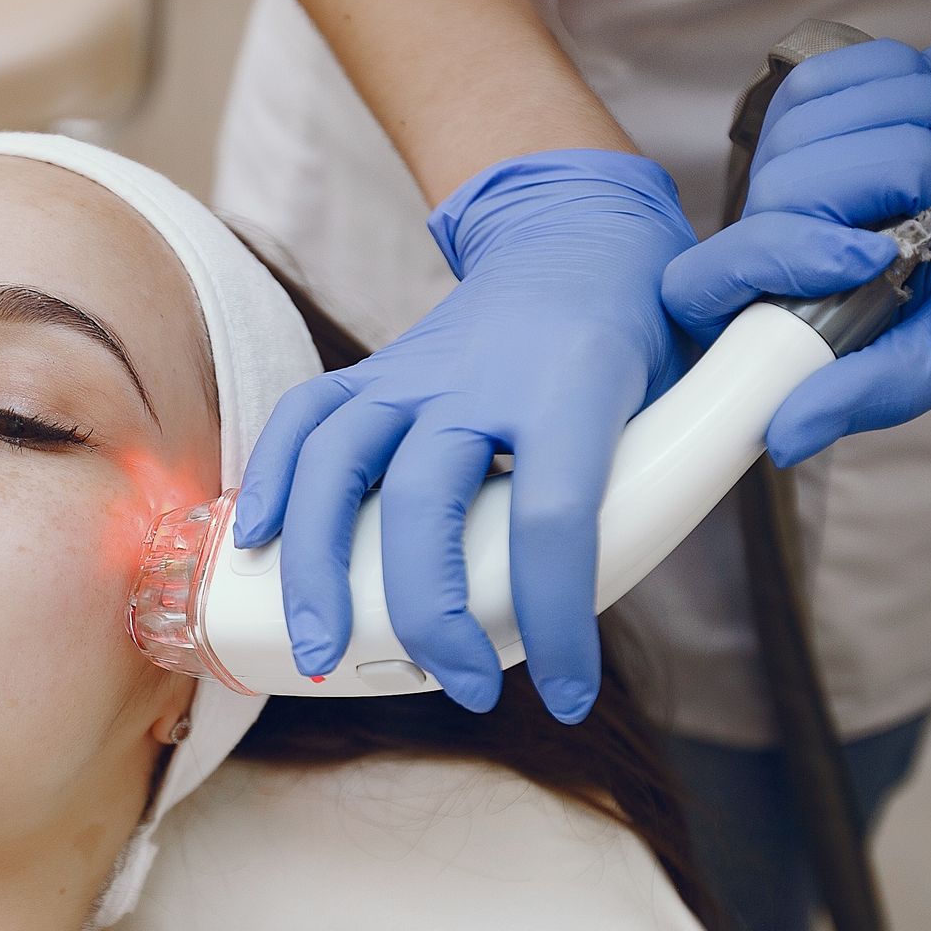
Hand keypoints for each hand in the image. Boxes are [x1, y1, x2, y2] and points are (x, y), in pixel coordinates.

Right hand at [231, 149, 693, 722]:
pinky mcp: (371, 375)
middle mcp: (478, 376)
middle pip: (424, 502)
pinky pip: (302, 421)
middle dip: (428, 614)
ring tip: (322, 650)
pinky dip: (272, 483)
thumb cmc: (629, 340)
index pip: (554, 518)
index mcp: (572, 386)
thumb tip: (599, 620)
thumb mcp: (671, 406)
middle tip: (456, 686)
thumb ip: (643, 503)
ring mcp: (412, 372)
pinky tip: (258, 545)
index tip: (568, 692)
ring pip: (338, 462)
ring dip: (317, 566)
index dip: (557, 618)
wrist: (574, 239)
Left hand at [664, 0, 930, 467]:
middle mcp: (780, 237)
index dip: (770, 262)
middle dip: (891, 182)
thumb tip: (779, 439)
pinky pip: (823, 80)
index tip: (867, 257)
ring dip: (916, 134)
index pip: (695, 290)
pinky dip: (905, 87)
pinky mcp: (815, 98)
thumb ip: (881, 386)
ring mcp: (791, 161)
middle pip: (772, 198)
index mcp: (796, 308)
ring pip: (800, 134)